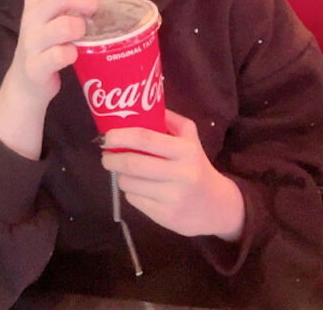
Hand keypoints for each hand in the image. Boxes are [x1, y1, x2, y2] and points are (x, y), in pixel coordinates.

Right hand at [0, 0, 109, 106]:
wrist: (27, 80)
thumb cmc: (47, 41)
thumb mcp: (53, 10)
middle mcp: (31, 15)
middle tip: (98, 11)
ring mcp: (32, 41)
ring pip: (65, 25)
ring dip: (82, 28)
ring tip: (85, 35)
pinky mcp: (36, 66)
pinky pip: (61, 55)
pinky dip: (73, 54)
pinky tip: (75, 54)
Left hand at [100, 108, 244, 240]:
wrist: (217, 206)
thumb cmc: (196, 164)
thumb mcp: (189, 138)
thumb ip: (168, 120)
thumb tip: (139, 104)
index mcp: (186, 150)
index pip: (146, 138)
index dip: (121, 136)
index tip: (106, 136)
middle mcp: (181, 174)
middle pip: (133, 163)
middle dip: (112, 158)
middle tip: (105, 154)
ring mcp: (173, 198)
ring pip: (130, 183)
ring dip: (120, 175)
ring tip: (124, 170)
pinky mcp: (165, 217)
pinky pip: (134, 200)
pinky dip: (130, 191)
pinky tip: (139, 187)